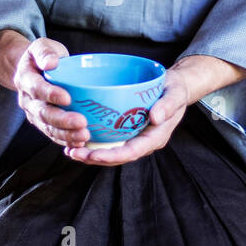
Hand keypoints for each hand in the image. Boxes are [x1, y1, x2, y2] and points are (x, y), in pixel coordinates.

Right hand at [12, 38, 91, 148]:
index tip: (67, 98)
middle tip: (81, 122)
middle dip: (62, 120)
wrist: (32, 70)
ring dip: (66, 134)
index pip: (36, 88)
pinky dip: (65, 141)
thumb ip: (45, 52)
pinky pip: (52, 135)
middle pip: (42, 113)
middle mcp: (27, 100)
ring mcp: (33, 113)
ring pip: (47, 128)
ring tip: (83, 136)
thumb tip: (52, 62)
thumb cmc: (43, 57)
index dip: (50, 94)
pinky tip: (79, 143)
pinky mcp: (42, 123)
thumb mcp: (41, 46)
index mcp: (25, 79)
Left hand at [63, 68, 191, 165]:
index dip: (112, 156)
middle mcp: (142, 141)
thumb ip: (168, 106)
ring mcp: (133, 137)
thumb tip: (156, 117)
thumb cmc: (175, 90)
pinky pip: (109, 140)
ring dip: (90, 153)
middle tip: (73, 153)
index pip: (132, 152)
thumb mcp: (175, 94)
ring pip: (111, 150)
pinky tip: (76, 138)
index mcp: (155, 138)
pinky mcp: (126, 130)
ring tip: (70, 151)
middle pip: (117, 155)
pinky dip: (93, 142)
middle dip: (95, 158)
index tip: (93, 155)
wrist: (173, 87)